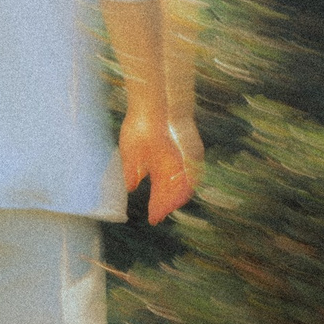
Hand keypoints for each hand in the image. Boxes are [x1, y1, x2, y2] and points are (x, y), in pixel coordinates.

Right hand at [120, 110, 203, 224]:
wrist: (152, 105)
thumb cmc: (139, 125)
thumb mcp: (130, 152)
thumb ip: (130, 171)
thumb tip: (130, 188)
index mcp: (158, 166)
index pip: (159, 190)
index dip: (156, 205)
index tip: (152, 219)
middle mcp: (172, 165)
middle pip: (172, 190)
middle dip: (166, 204)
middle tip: (160, 216)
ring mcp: (182, 158)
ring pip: (184, 184)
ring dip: (178, 197)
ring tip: (170, 208)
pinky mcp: (192, 150)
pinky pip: (193, 171)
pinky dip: (188, 183)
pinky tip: (181, 192)